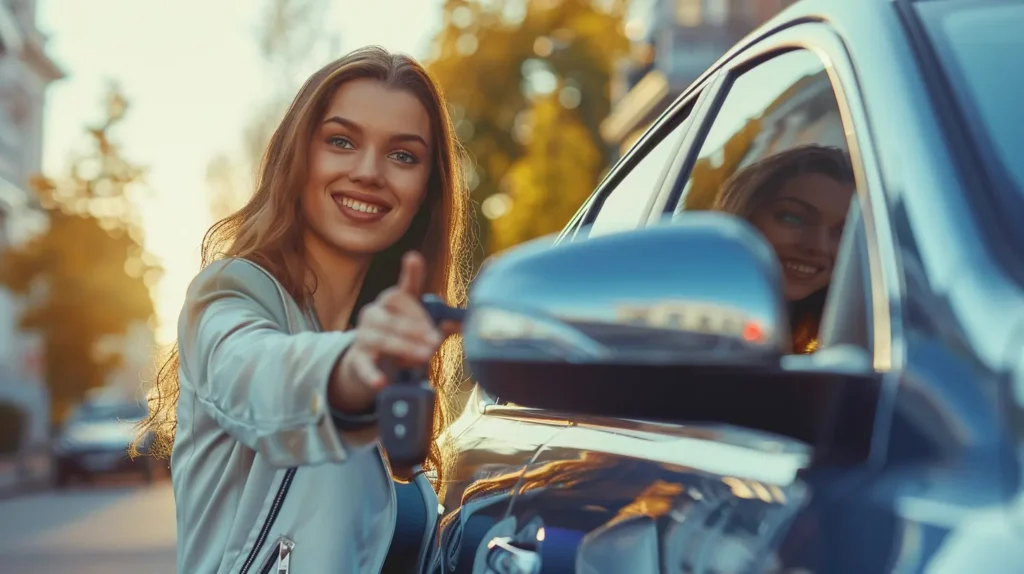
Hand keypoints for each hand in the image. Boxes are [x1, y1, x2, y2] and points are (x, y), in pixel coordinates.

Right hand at [330, 252, 445, 413]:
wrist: (369, 363)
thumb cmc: (401, 339)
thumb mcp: (422, 331)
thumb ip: (442, 326)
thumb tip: (466, 325)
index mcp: (394, 302)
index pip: (404, 287)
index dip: (410, 273)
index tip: (414, 258)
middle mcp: (376, 312)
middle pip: (395, 316)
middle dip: (416, 328)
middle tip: (436, 340)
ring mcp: (364, 334)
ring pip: (383, 338)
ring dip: (405, 347)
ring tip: (425, 356)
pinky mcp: (358, 358)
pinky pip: (364, 365)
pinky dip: (373, 374)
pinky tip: (382, 382)